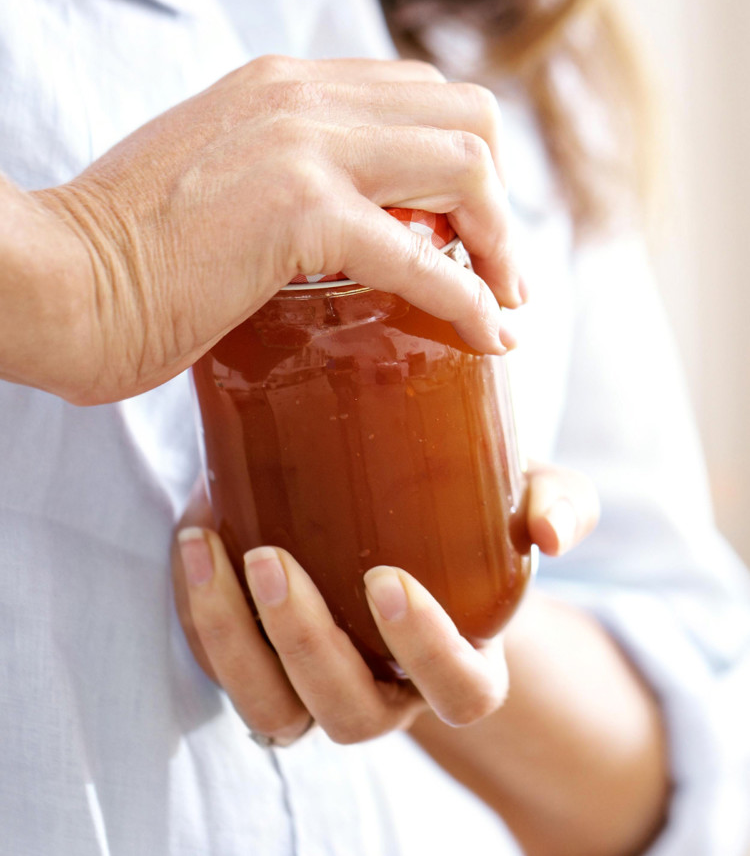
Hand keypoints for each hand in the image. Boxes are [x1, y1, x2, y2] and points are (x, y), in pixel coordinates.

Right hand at [25, 56, 523, 403]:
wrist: (52, 278)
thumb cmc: (122, 253)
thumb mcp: (212, 178)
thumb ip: (271, 173)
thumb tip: (322, 221)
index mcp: (283, 85)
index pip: (417, 92)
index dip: (464, 157)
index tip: (471, 226)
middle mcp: (302, 96)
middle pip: (466, 114)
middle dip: (499, 193)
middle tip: (498, 266)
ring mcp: (303, 147)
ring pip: (465, 165)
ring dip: (501, 241)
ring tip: (503, 302)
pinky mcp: (298, 214)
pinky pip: (423, 255)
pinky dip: (470, 298)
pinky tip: (487, 334)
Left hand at [171, 463, 598, 745]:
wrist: (407, 522)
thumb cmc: (473, 520)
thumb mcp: (526, 498)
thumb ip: (558, 505)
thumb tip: (554, 533)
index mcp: (461, 666)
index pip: (459, 691)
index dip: (425, 650)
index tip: (386, 579)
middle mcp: (388, 695)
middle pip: (350, 712)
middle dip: (305, 642)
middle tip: (273, 557)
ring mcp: (320, 689)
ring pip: (273, 708)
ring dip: (232, 637)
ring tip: (207, 550)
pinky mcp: (265, 665)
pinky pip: (225, 669)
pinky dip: (201, 616)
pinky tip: (195, 539)